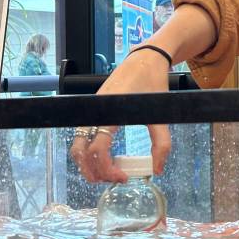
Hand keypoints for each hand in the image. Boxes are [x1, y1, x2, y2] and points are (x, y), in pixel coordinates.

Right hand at [70, 48, 172, 183]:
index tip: (123, 177)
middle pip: (80, 151)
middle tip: (113, 179)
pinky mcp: (94, 109)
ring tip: (108, 173)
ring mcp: (92, 110)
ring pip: (77, 145)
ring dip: (88, 164)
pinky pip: (83, 136)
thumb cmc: (153, 83)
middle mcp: (95, 112)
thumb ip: (161, 142)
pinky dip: (89, 152)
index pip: (97, 149)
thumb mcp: (160, 114)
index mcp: (110, 112)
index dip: (107, 169)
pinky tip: (107, 158)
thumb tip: (157, 169)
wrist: (145, 58)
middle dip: (93, 171)